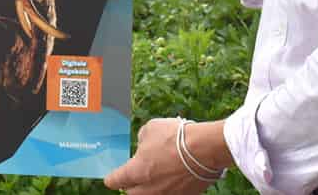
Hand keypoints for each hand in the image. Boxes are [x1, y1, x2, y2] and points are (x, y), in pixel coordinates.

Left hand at [104, 118, 224, 193]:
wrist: (205, 149)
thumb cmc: (175, 137)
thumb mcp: (150, 129)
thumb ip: (142, 141)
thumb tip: (144, 147)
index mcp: (136, 172)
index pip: (115, 181)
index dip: (112, 177)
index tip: (112, 176)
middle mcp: (149, 189)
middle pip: (131, 194)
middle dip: (130, 185)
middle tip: (134, 176)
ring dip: (149, 188)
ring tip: (154, 176)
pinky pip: (169, 194)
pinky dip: (168, 188)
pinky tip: (172, 177)